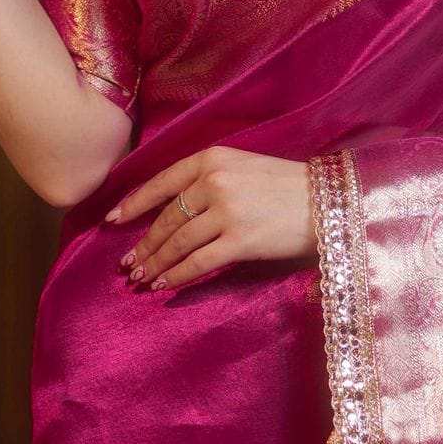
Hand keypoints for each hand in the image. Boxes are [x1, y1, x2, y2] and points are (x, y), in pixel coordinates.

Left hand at [106, 145, 316, 292]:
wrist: (329, 201)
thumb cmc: (288, 186)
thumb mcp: (245, 166)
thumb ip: (210, 178)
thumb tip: (173, 207)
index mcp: (213, 158)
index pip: (161, 182)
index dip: (133, 204)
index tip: (113, 221)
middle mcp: (215, 181)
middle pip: (167, 218)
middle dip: (143, 244)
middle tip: (127, 263)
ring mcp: (227, 211)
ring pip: (177, 242)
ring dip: (154, 263)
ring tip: (140, 277)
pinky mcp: (240, 241)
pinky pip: (197, 262)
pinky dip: (176, 276)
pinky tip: (163, 285)